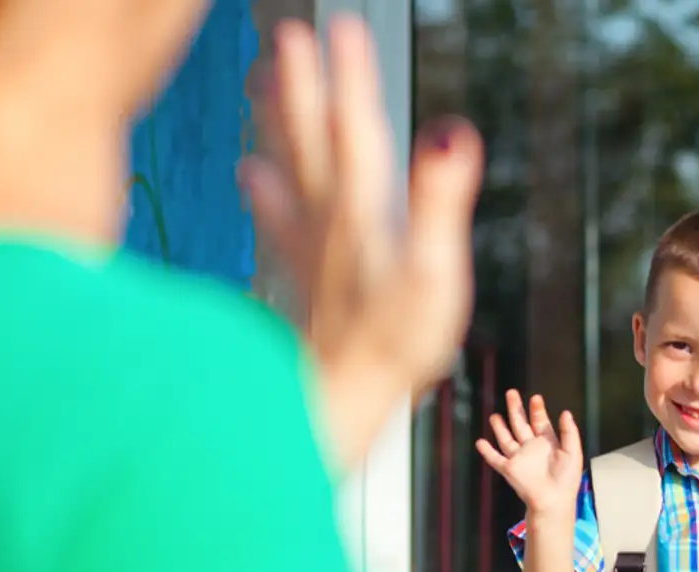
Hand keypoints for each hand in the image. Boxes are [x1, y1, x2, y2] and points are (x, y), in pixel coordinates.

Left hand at [239, 16, 483, 462]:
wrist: (334, 406)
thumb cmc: (391, 349)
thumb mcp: (434, 274)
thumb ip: (440, 201)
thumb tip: (451, 130)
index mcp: (363, 213)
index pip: (357, 128)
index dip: (351, 76)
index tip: (343, 25)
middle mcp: (329, 223)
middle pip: (312, 138)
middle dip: (301, 83)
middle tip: (287, 32)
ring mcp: (311, 251)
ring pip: (289, 167)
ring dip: (276, 120)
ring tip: (260, 76)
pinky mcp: (303, 280)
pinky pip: (278, 219)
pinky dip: (263, 189)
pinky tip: (247, 170)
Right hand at [475, 390, 583, 515]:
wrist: (554, 501)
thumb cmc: (567, 480)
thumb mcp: (573, 452)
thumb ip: (569, 432)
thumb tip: (565, 412)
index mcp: (547, 443)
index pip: (540, 421)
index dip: (537, 409)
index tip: (536, 398)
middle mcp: (531, 448)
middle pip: (520, 424)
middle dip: (516, 409)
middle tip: (511, 393)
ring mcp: (519, 458)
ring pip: (506, 438)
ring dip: (500, 427)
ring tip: (494, 416)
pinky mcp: (509, 469)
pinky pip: (495, 458)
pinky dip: (487, 451)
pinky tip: (480, 442)